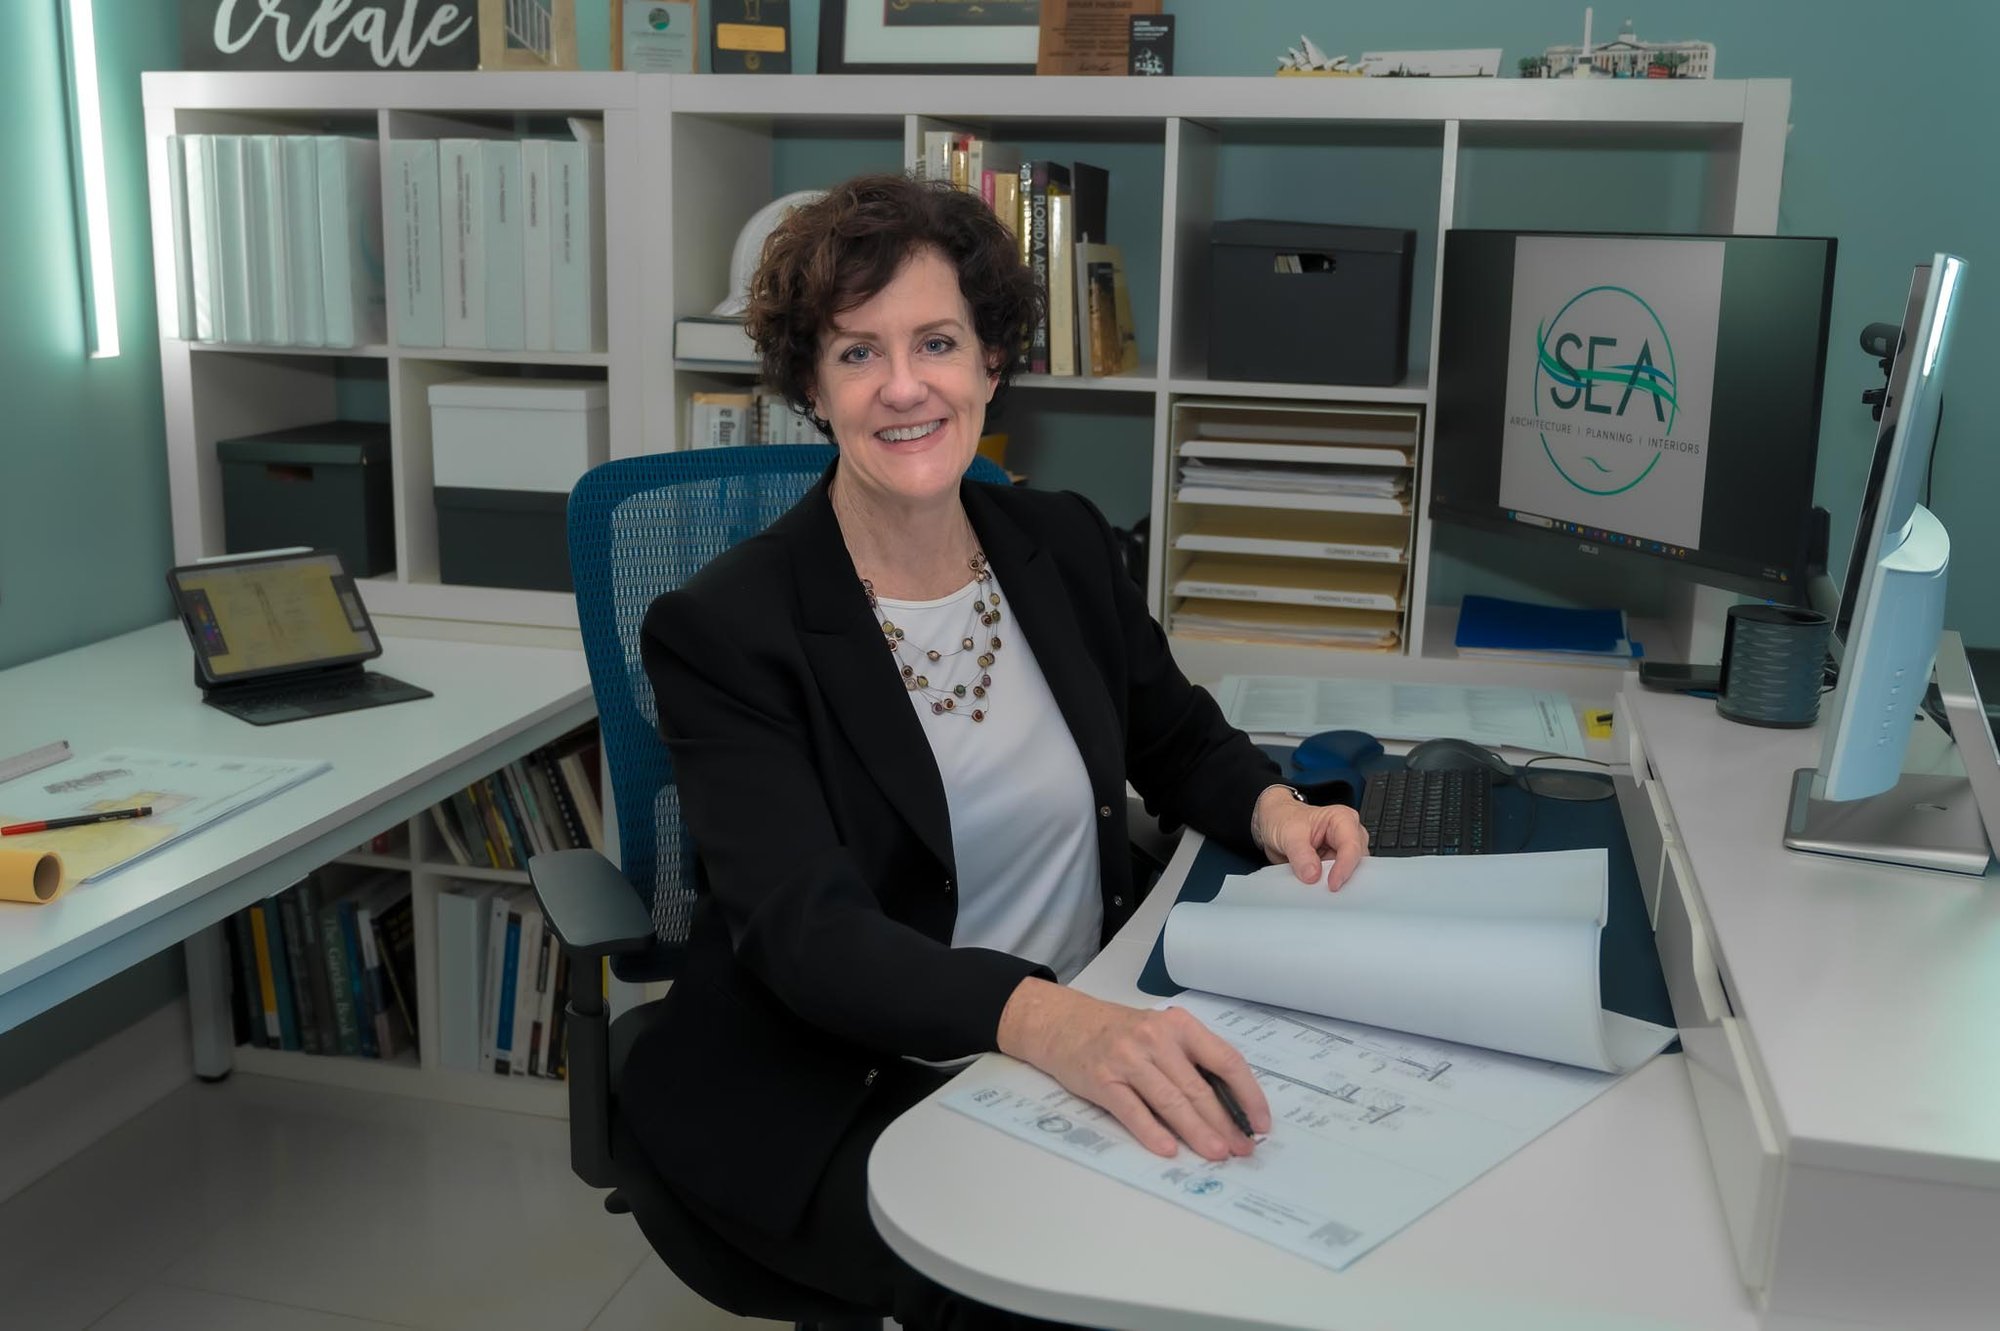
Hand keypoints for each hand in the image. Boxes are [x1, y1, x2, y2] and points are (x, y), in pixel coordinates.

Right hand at [996, 979, 1269, 1160]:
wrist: (1065, 1024)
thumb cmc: (1120, 1033)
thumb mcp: (1161, 1033)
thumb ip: (1191, 1061)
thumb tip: (1230, 1108)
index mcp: (1179, 1026)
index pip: (1225, 1060)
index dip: (1248, 1094)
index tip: (1261, 1122)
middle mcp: (1155, 1039)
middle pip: (1199, 1088)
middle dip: (1225, 1123)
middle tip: (1242, 1150)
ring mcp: (1128, 1059)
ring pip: (1171, 1101)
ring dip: (1197, 1132)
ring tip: (1217, 1154)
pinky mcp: (1103, 1080)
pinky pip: (1133, 1111)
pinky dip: (1152, 1132)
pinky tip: (1170, 1150)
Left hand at [1252, 787, 1368, 888]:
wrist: (1274, 823)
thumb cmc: (1284, 819)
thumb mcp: (1288, 833)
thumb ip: (1300, 854)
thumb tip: (1313, 874)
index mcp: (1343, 820)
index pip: (1351, 847)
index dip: (1344, 868)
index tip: (1332, 885)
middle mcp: (1348, 836)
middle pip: (1357, 864)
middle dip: (1343, 879)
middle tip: (1325, 890)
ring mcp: (1342, 854)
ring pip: (1350, 876)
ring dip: (1334, 884)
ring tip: (1317, 890)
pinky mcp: (1334, 867)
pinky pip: (1337, 882)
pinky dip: (1326, 887)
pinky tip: (1315, 890)